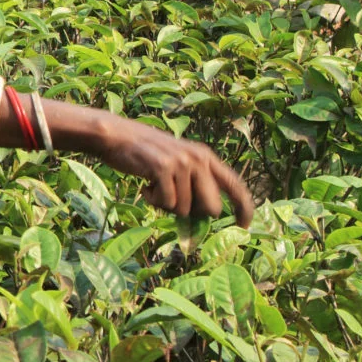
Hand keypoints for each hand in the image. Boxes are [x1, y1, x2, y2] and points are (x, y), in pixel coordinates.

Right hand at [93, 114, 256, 220]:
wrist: (117, 135)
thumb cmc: (147, 154)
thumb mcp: (179, 162)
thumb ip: (196, 183)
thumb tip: (207, 216)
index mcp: (206, 157)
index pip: (235, 185)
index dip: (243, 208)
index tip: (244, 226)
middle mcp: (199, 158)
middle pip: (212, 208)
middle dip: (195, 213)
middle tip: (175, 201)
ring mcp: (182, 163)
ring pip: (185, 209)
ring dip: (167, 205)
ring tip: (154, 186)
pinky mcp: (164, 168)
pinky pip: (166, 203)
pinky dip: (153, 200)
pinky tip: (146, 186)